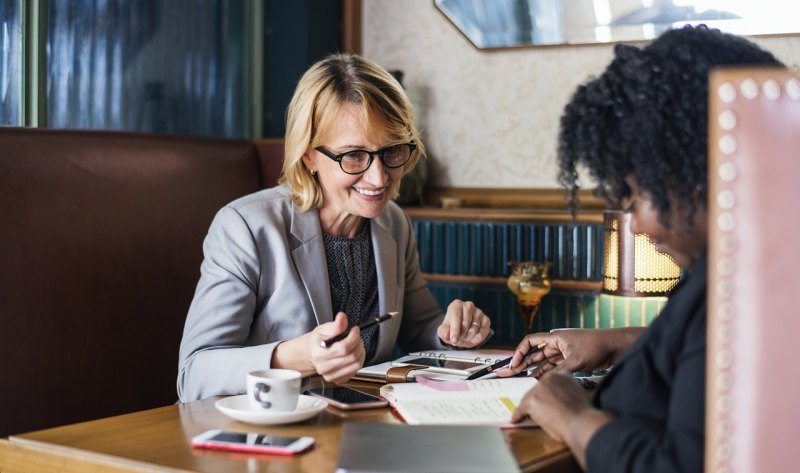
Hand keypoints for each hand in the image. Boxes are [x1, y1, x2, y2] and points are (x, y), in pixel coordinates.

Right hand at [308, 312, 364, 382]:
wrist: (311, 354)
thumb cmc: (317, 342)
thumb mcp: (323, 329)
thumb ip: (335, 325)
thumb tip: (342, 317)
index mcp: (318, 354)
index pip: (343, 348)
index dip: (353, 337)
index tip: (355, 330)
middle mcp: (324, 368)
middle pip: (352, 357)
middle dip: (358, 343)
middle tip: (356, 336)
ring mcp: (331, 376)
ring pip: (356, 365)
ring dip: (360, 352)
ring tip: (355, 345)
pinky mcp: (338, 380)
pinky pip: (356, 371)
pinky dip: (358, 361)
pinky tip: (352, 354)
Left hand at [436, 299, 490, 347]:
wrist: (460, 331)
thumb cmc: (451, 328)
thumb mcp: (444, 331)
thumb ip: (443, 332)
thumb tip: (447, 334)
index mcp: (456, 305)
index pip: (456, 316)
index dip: (455, 330)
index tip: (453, 340)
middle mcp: (468, 306)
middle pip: (466, 323)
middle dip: (461, 335)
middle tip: (457, 340)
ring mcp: (478, 312)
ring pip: (474, 328)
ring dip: (468, 337)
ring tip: (464, 338)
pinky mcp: (486, 319)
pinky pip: (483, 331)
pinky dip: (477, 338)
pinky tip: (472, 338)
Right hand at [497, 328, 638, 377]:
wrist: (615, 347)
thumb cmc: (596, 346)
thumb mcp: (576, 360)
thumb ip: (559, 370)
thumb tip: (546, 381)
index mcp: (555, 338)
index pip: (530, 341)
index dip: (519, 352)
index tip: (514, 364)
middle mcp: (557, 344)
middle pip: (534, 352)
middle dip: (522, 362)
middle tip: (511, 373)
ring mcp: (563, 352)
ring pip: (543, 361)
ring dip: (533, 369)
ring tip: (522, 379)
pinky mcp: (570, 360)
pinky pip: (553, 366)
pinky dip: (545, 373)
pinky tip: (539, 380)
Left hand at [511, 370, 592, 440]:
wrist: (580, 421)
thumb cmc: (581, 414)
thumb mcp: (576, 395)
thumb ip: (566, 392)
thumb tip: (558, 400)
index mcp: (562, 374)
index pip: (547, 383)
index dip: (544, 393)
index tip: (543, 399)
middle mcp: (549, 378)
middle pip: (536, 389)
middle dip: (535, 401)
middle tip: (536, 410)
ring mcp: (539, 388)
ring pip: (528, 398)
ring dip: (527, 408)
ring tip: (527, 416)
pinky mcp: (532, 400)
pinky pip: (521, 409)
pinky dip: (518, 415)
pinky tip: (516, 419)